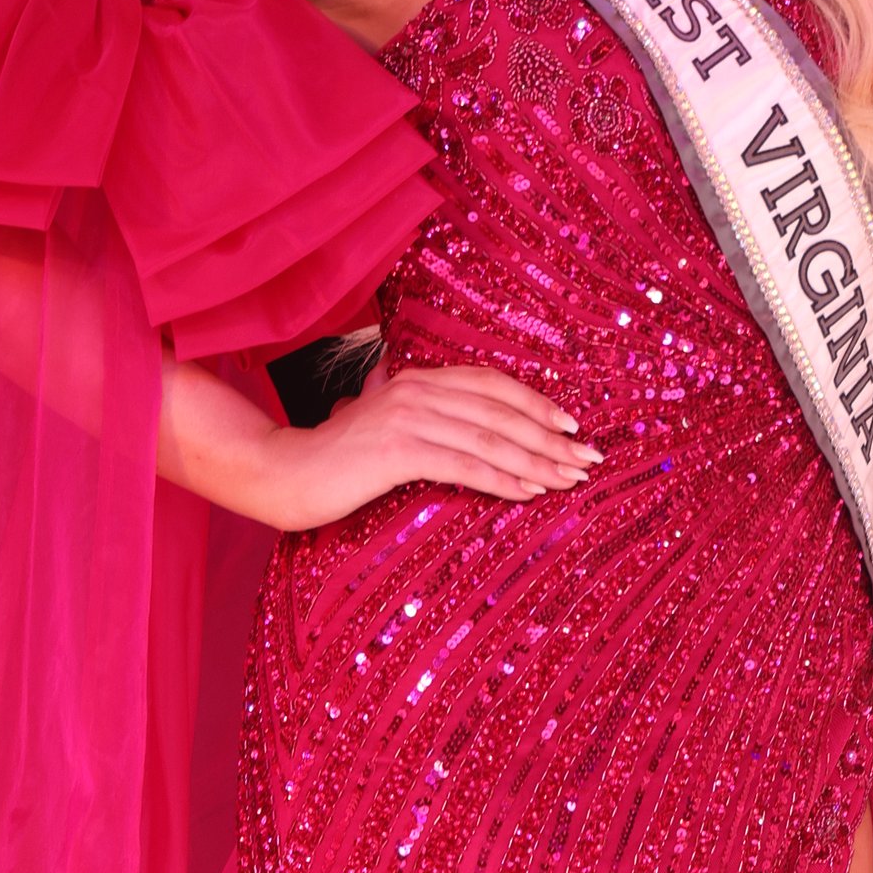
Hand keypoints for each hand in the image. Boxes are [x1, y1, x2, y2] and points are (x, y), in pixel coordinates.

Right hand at [256, 360, 591, 529]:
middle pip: (501, 412)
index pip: (492, 385)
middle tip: (589, 460)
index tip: (572, 427)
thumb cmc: (334, 458)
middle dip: (550, 437)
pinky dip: (502, 479)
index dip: (536, 403)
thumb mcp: (381, 425)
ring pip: (490, 439)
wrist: (283, 473)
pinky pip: (464, 465)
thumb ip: (418, 419)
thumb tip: (455, 431)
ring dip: (537, 461)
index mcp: (418, 380)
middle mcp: (418, 390)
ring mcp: (408, 417)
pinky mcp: (397, 450)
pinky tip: (530, 492)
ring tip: (570, 480)